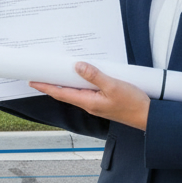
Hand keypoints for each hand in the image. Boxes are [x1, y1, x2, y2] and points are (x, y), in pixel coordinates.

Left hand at [29, 62, 150, 131]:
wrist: (149, 116)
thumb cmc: (133, 104)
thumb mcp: (113, 86)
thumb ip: (95, 76)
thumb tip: (77, 66)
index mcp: (88, 102)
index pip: (61, 94)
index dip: (45, 87)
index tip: (32, 81)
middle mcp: (89, 104)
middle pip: (65, 93)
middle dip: (52, 84)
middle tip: (40, 75)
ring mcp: (96, 103)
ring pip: (76, 91)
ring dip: (65, 83)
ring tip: (56, 73)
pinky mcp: (104, 101)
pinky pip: (87, 91)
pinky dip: (80, 83)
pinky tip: (81, 76)